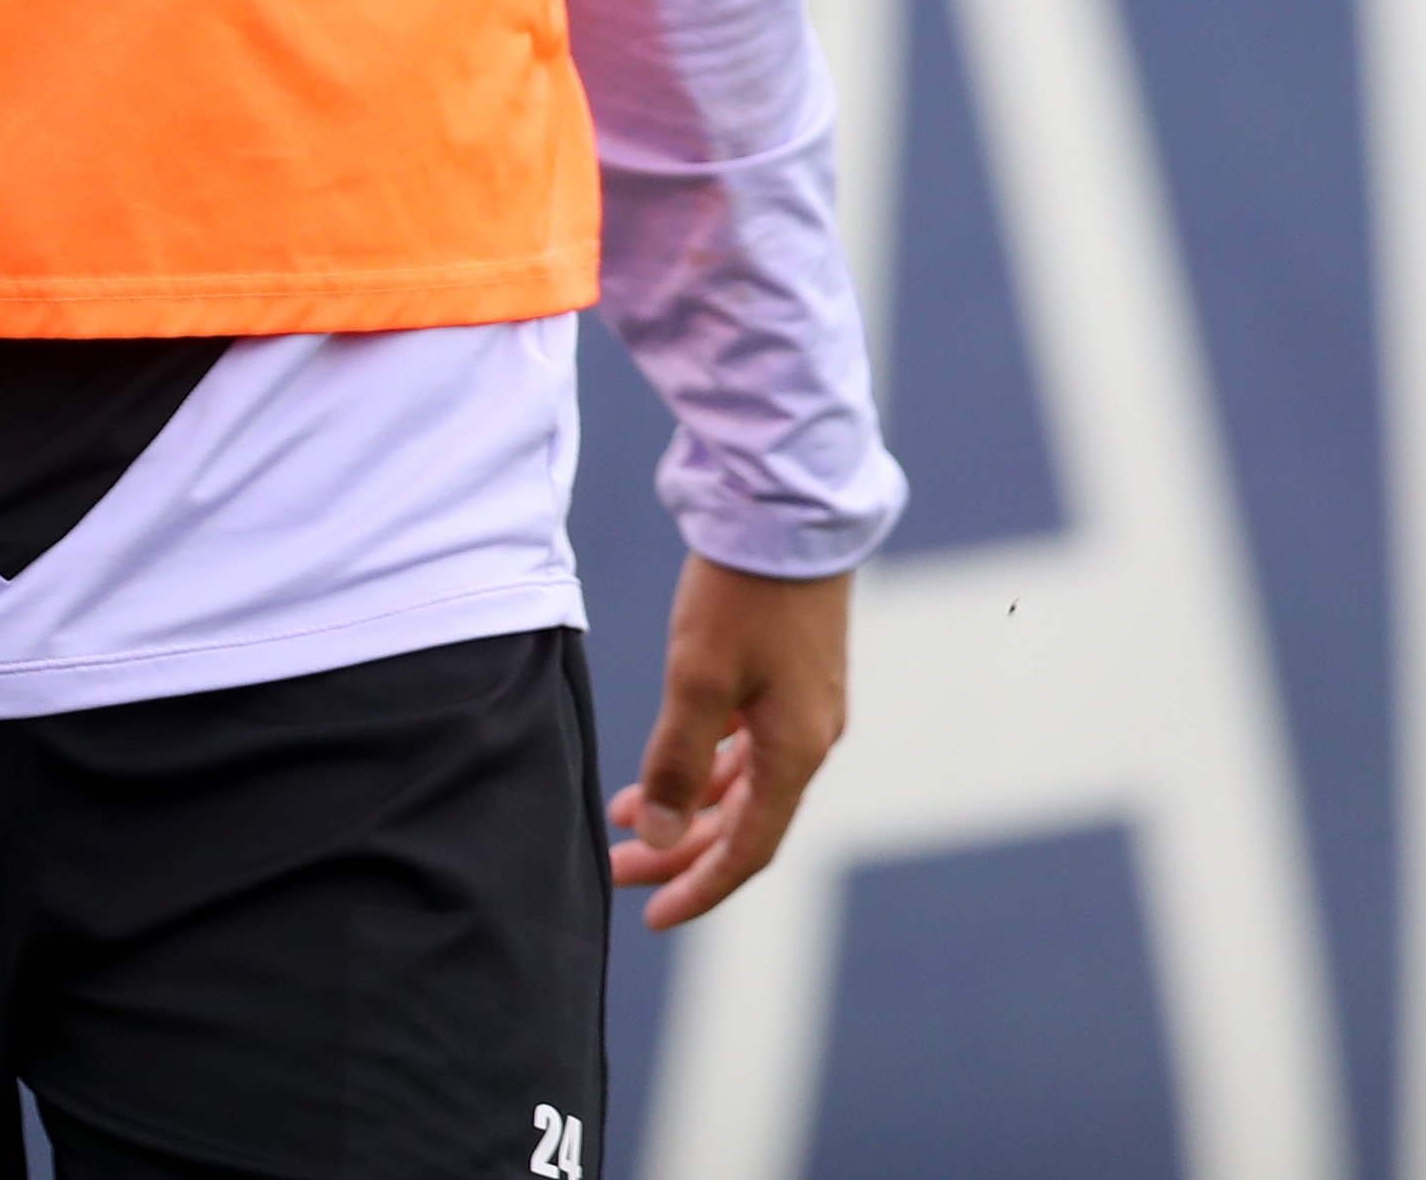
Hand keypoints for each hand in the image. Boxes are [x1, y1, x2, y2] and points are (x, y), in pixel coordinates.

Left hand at [608, 557, 849, 927]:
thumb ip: (676, 764)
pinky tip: (664, 762)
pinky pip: (745, 744)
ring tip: (622, 815)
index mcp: (796, 750)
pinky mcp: (789, 673)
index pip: (750, 848)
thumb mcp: (697, 681)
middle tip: (617, 872)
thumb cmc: (744, 595)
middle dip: (679, 851)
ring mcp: (802, 704)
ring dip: (684, 805)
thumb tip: (656, 839)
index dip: (700, 887)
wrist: (786, 509)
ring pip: (742, 783)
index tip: (653, 916)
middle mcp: (808, 736)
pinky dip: (702, 764)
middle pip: (743, 822)